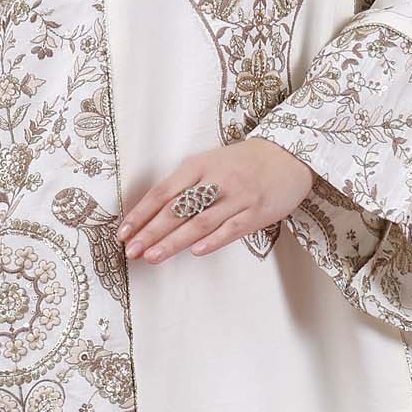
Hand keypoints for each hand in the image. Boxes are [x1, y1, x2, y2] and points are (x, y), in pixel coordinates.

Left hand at [116, 138, 314, 265]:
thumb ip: (185, 186)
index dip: (141, 214)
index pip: (162, 192)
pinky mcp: (256, 212)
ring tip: (153, 256)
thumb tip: (152, 216)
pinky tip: (195, 251)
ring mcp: (236, 197)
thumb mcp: (209, 163)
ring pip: (199, 222)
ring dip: (174, 241)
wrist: (288, 155)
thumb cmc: (242, 163)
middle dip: (150, 232)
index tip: (123, 233)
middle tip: (131, 250)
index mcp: (198, 166)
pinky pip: (231, 229)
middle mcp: (215, 180)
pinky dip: (212, 240)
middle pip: (176, 209)